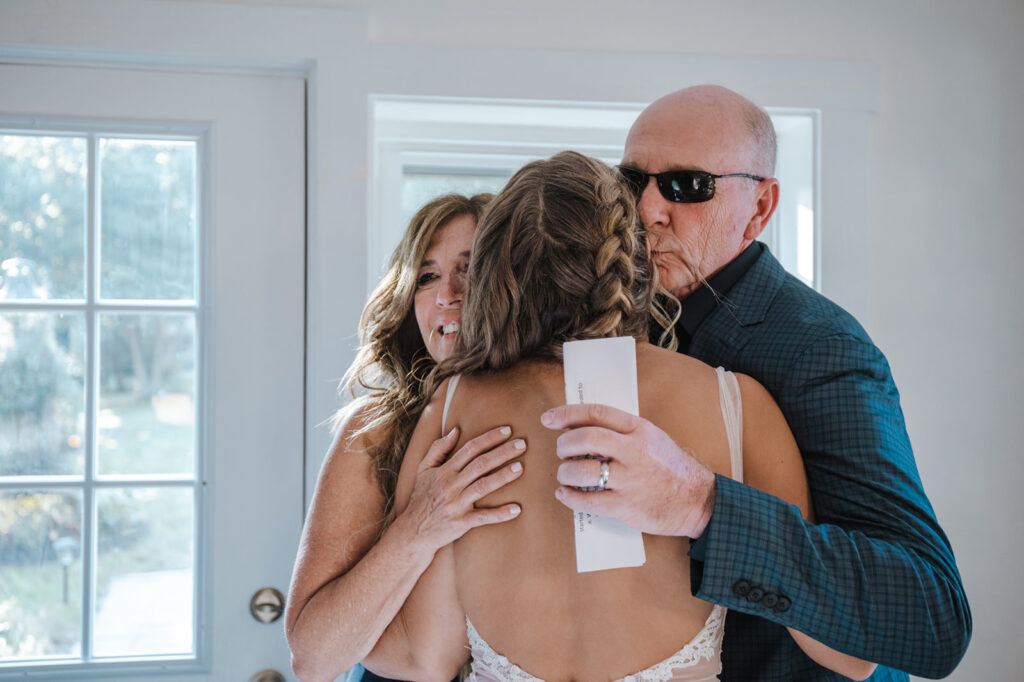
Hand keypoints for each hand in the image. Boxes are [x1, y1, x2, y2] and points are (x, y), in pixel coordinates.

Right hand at [400, 426, 524, 550]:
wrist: (412, 531)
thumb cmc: (421, 497)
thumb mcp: (423, 469)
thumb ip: (438, 448)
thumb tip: (455, 430)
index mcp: (444, 470)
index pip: (470, 449)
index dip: (489, 438)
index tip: (507, 430)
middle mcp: (451, 485)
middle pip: (480, 464)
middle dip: (502, 452)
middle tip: (522, 444)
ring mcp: (456, 504)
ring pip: (483, 486)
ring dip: (503, 476)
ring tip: (521, 468)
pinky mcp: (461, 523)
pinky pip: (483, 517)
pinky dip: (500, 514)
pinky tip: (516, 509)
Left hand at [542, 403, 715, 537]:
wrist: (697, 499)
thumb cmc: (670, 467)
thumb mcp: (651, 438)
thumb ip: (621, 431)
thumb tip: (580, 428)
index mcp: (639, 430)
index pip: (597, 413)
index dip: (567, 414)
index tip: (549, 419)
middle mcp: (634, 451)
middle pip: (586, 439)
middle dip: (565, 444)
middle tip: (561, 450)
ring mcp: (630, 480)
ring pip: (583, 471)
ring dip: (565, 472)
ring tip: (565, 474)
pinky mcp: (626, 506)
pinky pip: (589, 502)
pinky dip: (570, 498)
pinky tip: (565, 495)